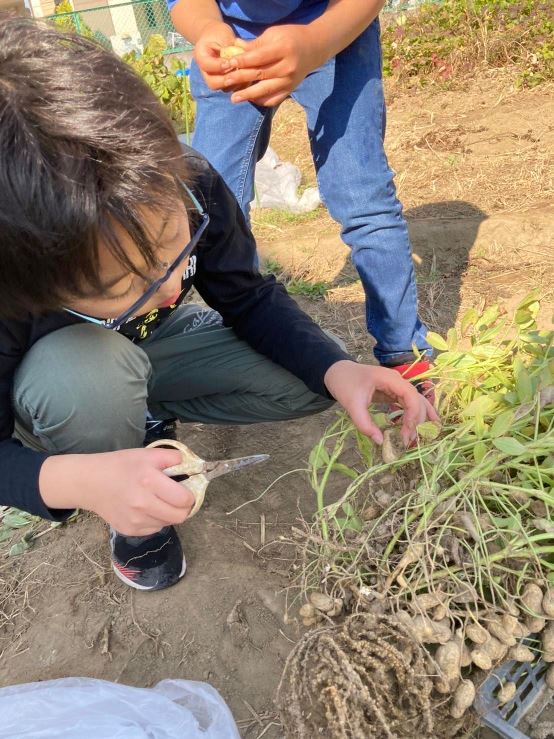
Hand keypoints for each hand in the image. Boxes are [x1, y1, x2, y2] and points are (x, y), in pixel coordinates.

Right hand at [39, 448, 195, 535]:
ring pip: (168, 523)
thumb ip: (171, 457)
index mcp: (149, 481)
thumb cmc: (119, 466)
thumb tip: (192, 465)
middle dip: (183, 507)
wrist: (89, 483)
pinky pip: (154, 528)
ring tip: (157, 500)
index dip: (190, 495)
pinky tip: (145, 508)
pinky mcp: (129, 530)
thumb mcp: (146, 454)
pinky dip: (155, 520)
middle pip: (180, 516)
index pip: (184, 499)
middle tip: (176, 497)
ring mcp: (135, 520)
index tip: (186, 489)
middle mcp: (142, 504)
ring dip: (168, 513)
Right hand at [194, 19, 240, 89]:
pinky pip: (233, 88)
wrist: (217, 40)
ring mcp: (215, 81)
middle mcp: (205, 73)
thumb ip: (228, 48)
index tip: (230, 62)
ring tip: (247, 73)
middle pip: (213, 83)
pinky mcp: (225, 85)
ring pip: (224, 88)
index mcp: (201, 57)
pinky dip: (243, 83)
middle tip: (239, 72)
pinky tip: (251, 75)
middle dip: (228, 78)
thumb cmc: (220, 35)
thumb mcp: (222, 36)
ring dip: (237, 82)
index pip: (207, 66)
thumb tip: (238, 59)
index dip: (219, 66)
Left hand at [220, 24, 324, 105]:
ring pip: (266, 90)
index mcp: (283, 49)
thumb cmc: (290, 37)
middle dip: (241, 79)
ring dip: (248, 95)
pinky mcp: (290, 89)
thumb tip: (235, 52)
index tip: (228, 64)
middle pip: (260, 75)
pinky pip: (274, 99)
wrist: (313, 48)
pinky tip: (250, 99)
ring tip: (234, 99)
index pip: (258, 58)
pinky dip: (261, 101)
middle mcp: (287, 67)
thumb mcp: (274, 34)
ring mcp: (289, 81)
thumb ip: (255, 45)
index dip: (242, 62)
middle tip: (226, 82)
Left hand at [324, 360, 439, 446]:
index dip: (413, 415)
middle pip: (416, 400)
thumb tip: (380, 441)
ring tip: (421, 437)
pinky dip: (418, 413)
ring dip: (419, 419)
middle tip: (408, 441)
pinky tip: (430, 423)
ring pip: (416, 402)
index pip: (411, 395)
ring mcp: (397, 386)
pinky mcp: (394, 392)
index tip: (406, 433)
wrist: (337, 372)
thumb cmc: (345, 384)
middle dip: (416, 421)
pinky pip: (410, 403)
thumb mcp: (352, 404)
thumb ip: (364, 423)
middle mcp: (397, 381)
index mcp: (389, 378)